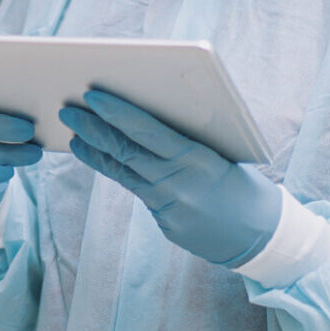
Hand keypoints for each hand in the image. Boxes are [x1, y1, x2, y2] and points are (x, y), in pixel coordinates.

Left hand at [62, 88, 280, 267]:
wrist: (262, 235)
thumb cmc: (244, 181)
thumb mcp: (221, 153)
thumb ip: (185, 140)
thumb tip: (142, 117)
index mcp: (198, 159)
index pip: (148, 131)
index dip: (117, 113)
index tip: (92, 95)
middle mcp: (179, 183)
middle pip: (126, 152)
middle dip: (93, 129)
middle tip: (67, 110)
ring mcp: (170, 206)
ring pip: (124, 172)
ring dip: (95, 150)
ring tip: (73, 132)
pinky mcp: (166, 223)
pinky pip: (135, 190)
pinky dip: (113, 170)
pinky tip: (95, 156)